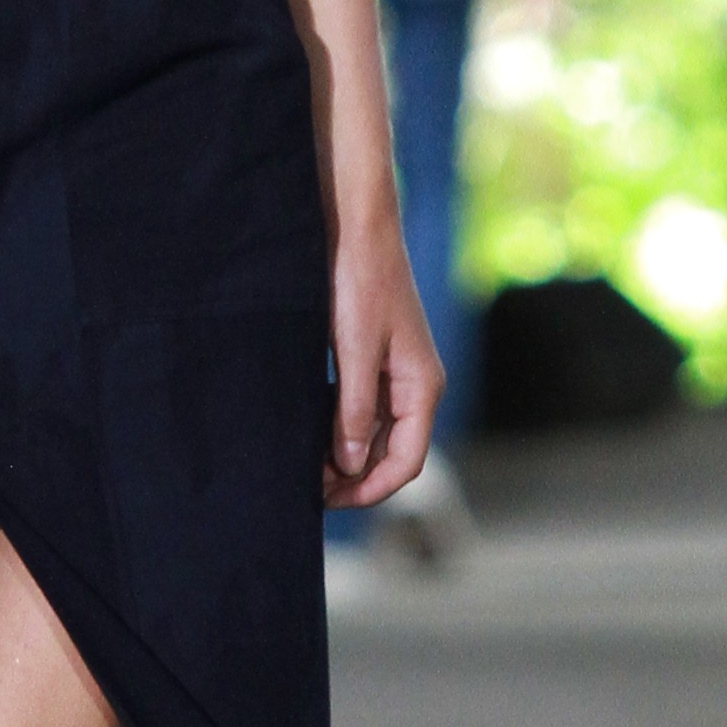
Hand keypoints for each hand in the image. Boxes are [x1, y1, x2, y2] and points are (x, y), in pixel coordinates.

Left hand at [326, 209, 446, 506]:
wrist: (356, 225)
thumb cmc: (360, 281)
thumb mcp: (355, 351)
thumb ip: (354, 412)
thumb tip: (350, 464)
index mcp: (422, 387)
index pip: (406, 463)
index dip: (370, 489)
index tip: (328, 500)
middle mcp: (415, 386)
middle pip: (391, 454)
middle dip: (353, 477)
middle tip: (306, 487)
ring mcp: (395, 374)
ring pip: (374, 434)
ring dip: (343, 456)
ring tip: (304, 466)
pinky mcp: (373, 360)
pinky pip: (361, 409)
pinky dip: (338, 428)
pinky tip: (308, 433)